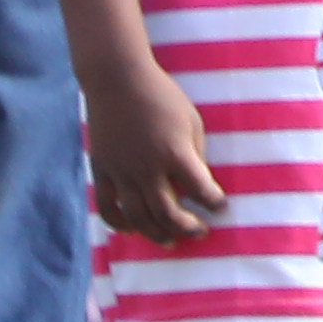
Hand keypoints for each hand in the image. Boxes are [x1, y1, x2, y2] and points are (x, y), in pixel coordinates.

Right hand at [75, 60, 230, 242]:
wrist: (118, 80)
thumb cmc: (162, 97)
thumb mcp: (191, 121)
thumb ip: (195, 155)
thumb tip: (196, 184)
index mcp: (175, 153)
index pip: (201, 190)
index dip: (214, 202)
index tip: (220, 206)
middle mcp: (147, 167)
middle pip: (168, 213)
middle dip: (188, 227)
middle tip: (200, 232)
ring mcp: (121, 171)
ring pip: (138, 217)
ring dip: (156, 234)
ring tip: (170, 241)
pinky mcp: (102, 170)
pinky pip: (107, 207)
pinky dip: (119, 223)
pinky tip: (132, 230)